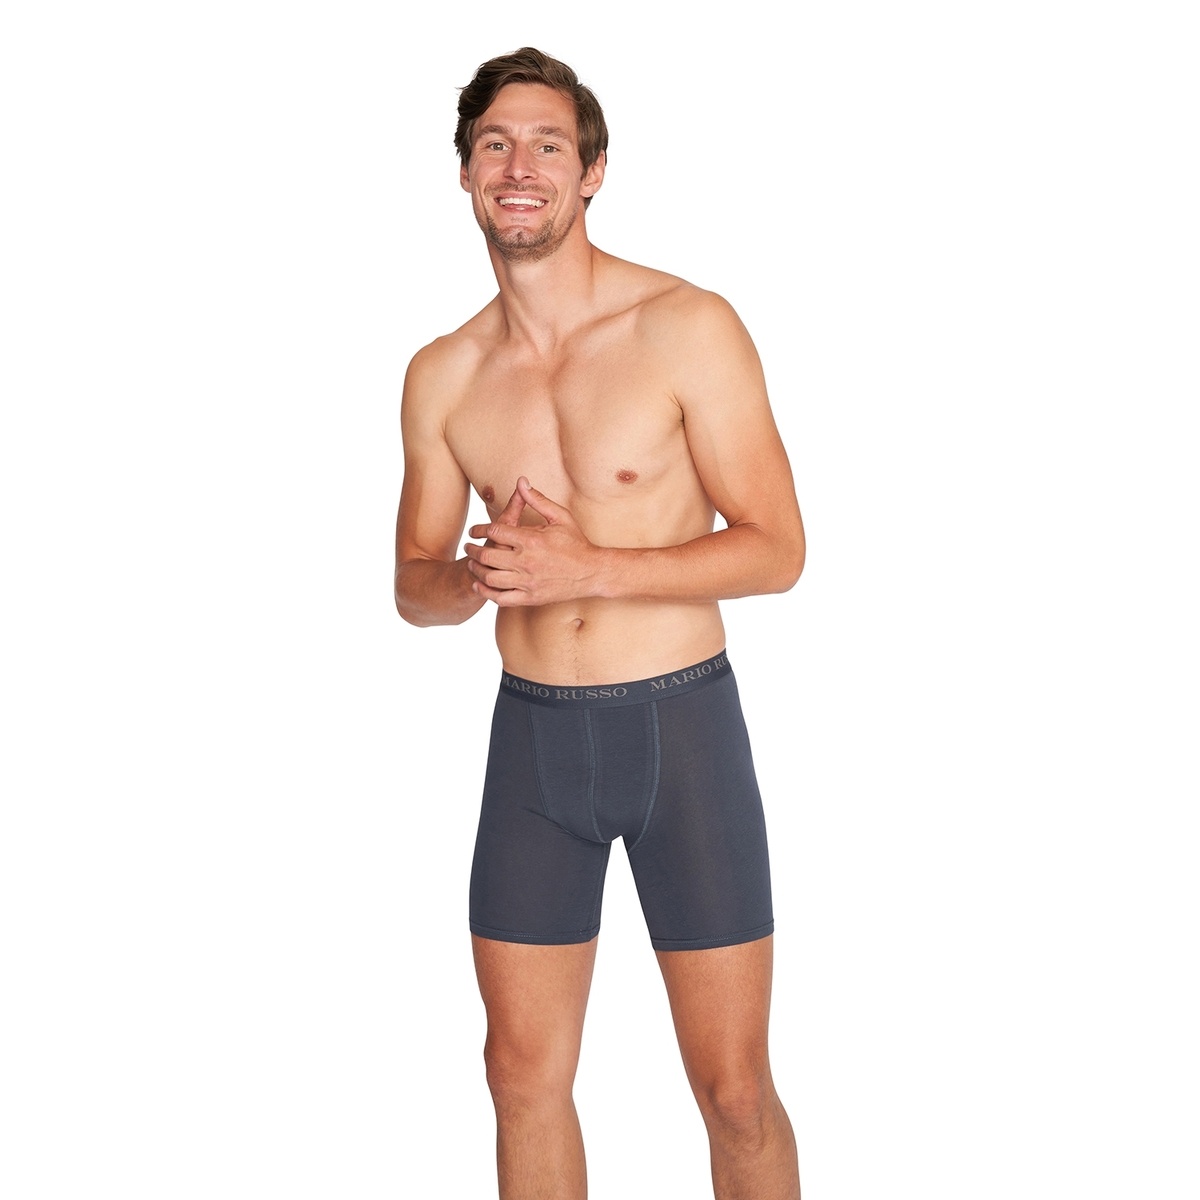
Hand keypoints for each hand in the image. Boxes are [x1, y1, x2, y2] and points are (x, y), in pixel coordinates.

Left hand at [464, 477, 600, 605]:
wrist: (593, 572)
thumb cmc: (576, 543)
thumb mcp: (560, 517)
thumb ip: (538, 500)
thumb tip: (521, 482)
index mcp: (531, 540)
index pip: (495, 532)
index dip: (480, 530)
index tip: (474, 531)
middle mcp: (526, 562)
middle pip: (487, 556)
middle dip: (473, 550)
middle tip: (468, 547)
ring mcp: (528, 582)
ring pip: (491, 578)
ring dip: (476, 571)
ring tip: (472, 564)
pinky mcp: (531, 598)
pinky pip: (502, 598)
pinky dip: (487, 592)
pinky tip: (481, 585)